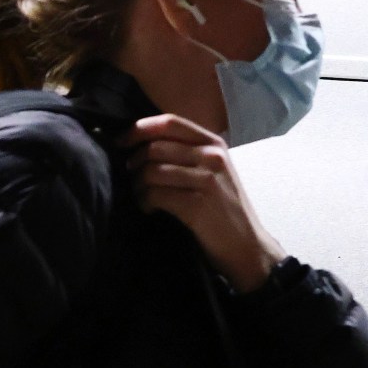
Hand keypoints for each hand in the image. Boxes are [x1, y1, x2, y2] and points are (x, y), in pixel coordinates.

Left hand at [125, 115, 284, 292]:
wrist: (246, 245)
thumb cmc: (223, 208)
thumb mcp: (213, 170)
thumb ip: (187, 152)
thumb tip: (143, 143)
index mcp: (213, 143)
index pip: (169, 122)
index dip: (138, 129)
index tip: (120, 142)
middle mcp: (212, 156)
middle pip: (155, 146)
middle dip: (134, 162)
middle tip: (132, 177)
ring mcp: (206, 180)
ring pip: (151, 170)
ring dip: (137, 185)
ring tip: (142, 196)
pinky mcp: (197, 204)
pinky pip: (155, 194)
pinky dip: (145, 202)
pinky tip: (149, 208)